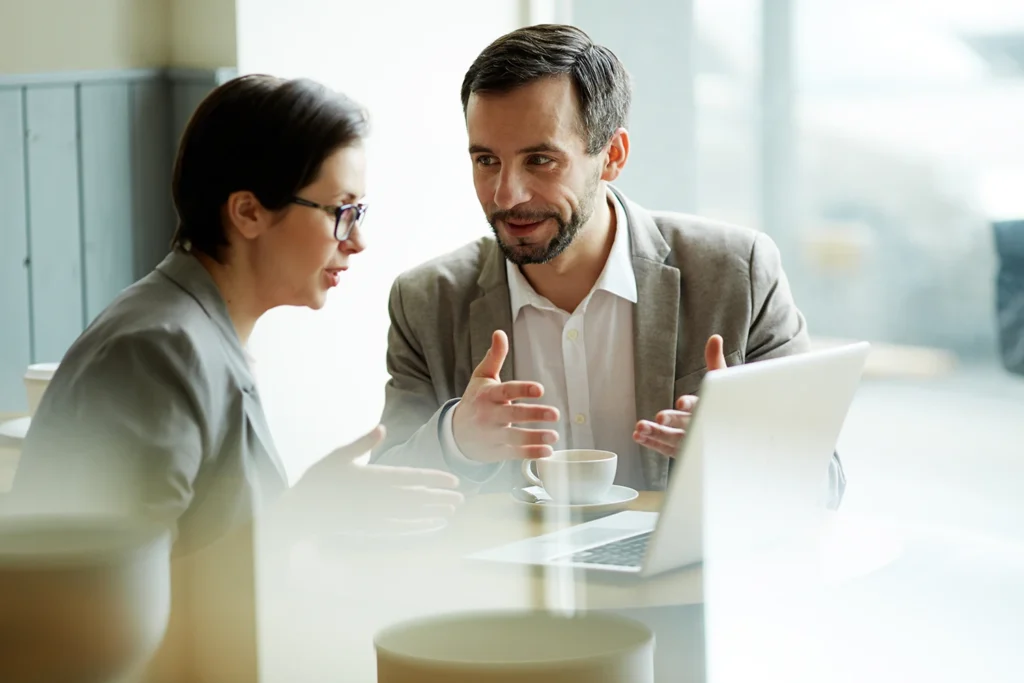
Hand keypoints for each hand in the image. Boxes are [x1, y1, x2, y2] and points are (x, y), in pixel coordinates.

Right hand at [282, 425, 463, 534]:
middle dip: (440, 497)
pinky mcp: (371, 528)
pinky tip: (431, 526)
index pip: (411, 477)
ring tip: (452, 511)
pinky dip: (418, 527)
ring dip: (433, 513)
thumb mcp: (337, 456)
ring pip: (411, 514)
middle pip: (417, 498)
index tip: (453, 480)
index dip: (434, 479)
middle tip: (461, 497)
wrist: (301, 513)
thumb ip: (361, 443)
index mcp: (373, 478)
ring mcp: (375, 515)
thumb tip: (381, 428)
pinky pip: (400, 528)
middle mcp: (378, 498)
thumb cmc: (318, 481)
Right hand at [452, 330, 559, 462]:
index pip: (506, 391)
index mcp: (487, 395)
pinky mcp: (496, 451)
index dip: (523, 390)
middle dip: (534, 414)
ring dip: (535, 437)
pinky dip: (531, 453)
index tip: (540, 390)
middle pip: (512, 415)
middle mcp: (488, 415)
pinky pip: (514, 453)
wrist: (455, 433)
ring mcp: (492, 435)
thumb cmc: (475, 400)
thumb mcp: (482, 377)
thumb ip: (494, 357)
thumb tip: (500, 333)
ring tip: (554, 435)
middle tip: (555, 414)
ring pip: (515, 437)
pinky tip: (548, 451)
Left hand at [633, 334, 727, 456]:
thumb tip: (714, 337)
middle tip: (659, 417)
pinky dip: (652, 444)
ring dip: (656, 434)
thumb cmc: (726, 405)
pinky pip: (667, 450)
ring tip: (639, 427)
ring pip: (675, 440)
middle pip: (687, 425)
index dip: (691, 404)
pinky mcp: (684, 452)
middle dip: (673, 421)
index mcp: (713, 409)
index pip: (703, 406)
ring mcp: (694, 442)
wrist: (740, 436)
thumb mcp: (722, 381)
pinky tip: (638, 436)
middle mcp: (703, 427)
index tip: (681, 402)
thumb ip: (714, 360)